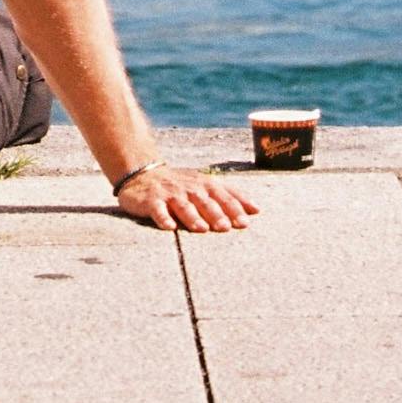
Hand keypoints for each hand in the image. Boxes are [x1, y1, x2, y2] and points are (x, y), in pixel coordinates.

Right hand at [112, 166, 256, 232]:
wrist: (144, 173)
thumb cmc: (182, 184)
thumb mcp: (205, 184)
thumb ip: (230, 196)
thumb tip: (257, 210)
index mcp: (204, 185)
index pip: (223, 196)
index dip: (234, 208)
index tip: (246, 222)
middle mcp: (189, 188)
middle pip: (205, 201)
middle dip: (216, 214)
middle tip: (226, 227)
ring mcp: (170, 194)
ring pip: (183, 206)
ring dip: (193, 217)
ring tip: (201, 229)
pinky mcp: (151, 201)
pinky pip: (157, 210)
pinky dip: (163, 218)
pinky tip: (169, 227)